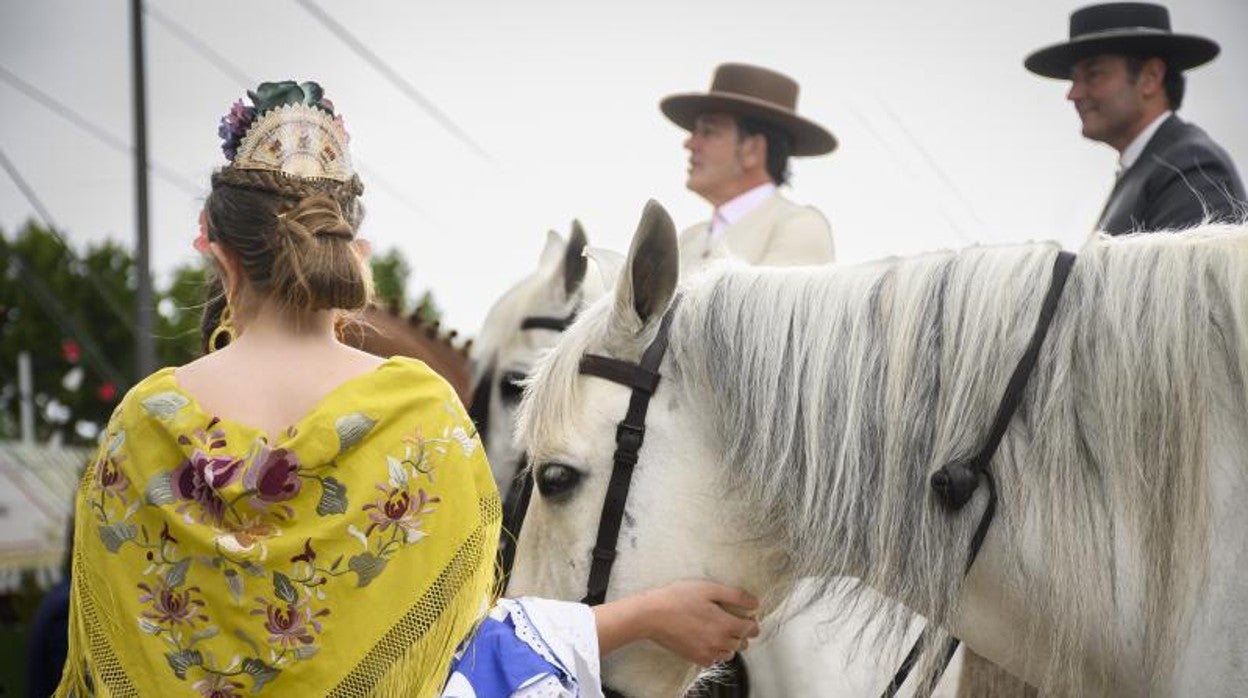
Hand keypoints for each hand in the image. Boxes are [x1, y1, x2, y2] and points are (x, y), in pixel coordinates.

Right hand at [637, 580, 760, 666]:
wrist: (651, 615)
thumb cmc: (678, 598)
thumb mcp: (709, 588)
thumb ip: (735, 596)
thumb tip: (754, 603)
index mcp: (725, 624)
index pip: (751, 629)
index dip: (752, 621)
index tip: (746, 615)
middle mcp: (719, 642)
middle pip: (743, 643)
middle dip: (742, 632)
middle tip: (731, 620)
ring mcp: (707, 652)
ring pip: (729, 653)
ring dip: (729, 643)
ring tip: (718, 630)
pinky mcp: (695, 658)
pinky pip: (713, 660)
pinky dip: (714, 652)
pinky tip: (706, 639)